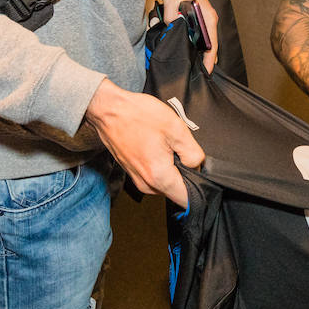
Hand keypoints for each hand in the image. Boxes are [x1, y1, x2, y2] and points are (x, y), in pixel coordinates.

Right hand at [84, 79, 203, 206]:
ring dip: (171, 167)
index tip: (199, 171)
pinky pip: (154, 175)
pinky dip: (160, 163)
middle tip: (179, 149)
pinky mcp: (133, 172)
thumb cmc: (138, 115)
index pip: (186, 199)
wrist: (109, 109)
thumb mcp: (176, 128)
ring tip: (165, 144)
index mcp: (159, 176)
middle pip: (176, 190)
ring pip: (166, 182)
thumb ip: (193, 153)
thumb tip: (198, 166)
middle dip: (184, 173)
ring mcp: (137, 179)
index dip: (199, 187)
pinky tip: (156, 144)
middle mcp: (146, 184)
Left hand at [155, 0, 218, 71]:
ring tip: (193, 68)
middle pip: (210, 46)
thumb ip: (171, 14)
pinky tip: (188, 54)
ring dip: (199, 54)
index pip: (213, 42)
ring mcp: (203, 21)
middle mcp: (208, 20)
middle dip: (204, 60)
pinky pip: (198, 38)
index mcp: (208, 16)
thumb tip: (172, 27)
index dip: (210, 58)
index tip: (207, 70)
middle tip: (197, 74)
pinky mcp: (197, 22)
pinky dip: (194, 47)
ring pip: (203, 43)